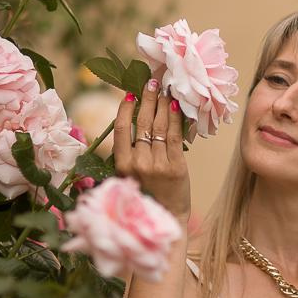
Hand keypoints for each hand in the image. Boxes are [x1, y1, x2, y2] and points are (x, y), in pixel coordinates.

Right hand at [114, 78, 190, 219]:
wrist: (167, 216)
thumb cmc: (147, 195)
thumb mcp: (129, 175)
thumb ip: (128, 153)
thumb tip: (133, 120)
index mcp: (122, 165)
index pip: (120, 130)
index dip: (124, 109)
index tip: (129, 94)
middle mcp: (138, 163)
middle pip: (141, 123)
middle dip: (147, 99)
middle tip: (151, 81)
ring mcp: (158, 164)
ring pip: (158, 126)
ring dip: (161, 104)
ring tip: (164, 89)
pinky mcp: (177, 166)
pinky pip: (174, 136)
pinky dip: (175, 119)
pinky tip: (176, 105)